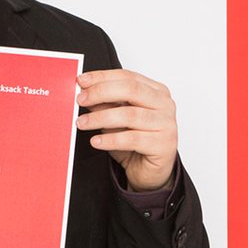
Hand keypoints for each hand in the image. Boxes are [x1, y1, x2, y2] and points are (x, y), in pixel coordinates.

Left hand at [76, 68, 178, 191]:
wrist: (150, 171)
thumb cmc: (136, 141)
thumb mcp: (117, 119)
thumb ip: (105, 104)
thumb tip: (85, 92)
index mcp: (156, 92)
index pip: (128, 76)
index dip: (102, 77)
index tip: (82, 81)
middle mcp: (164, 105)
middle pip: (131, 89)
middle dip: (101, 92)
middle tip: (81, 99)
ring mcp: (166, 124)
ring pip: (130, 115)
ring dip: (101, 118)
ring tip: (83, 123)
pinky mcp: (163, 145)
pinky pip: (132, 139)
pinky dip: (110, 139)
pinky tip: (96, 141)